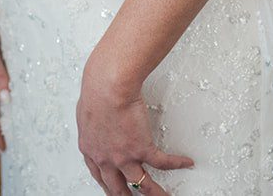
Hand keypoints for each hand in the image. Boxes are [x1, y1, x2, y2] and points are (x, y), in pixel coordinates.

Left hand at [76, 54, 193, 194]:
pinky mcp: (142, 148)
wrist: (107, 88)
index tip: (114, 190)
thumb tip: (98, 118)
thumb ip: (94, 123)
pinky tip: (185, 162)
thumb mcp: (87, 111)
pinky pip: (163, 162)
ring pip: (142, 184)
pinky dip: (177, 163)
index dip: (108, 185)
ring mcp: (124, 157)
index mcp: (91, 149)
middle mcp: (106, 158)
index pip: (99, 175)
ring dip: (154, 193)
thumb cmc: (96, 91)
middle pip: (117, 187)